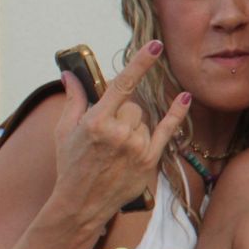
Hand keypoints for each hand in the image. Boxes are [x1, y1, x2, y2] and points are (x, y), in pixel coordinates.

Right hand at [53, 41, 191, 219]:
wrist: (81, 203)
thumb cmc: (70, 165)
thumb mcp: (64, 131)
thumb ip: (73, 100)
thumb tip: (70, 74)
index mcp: (95, 121)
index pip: (122, 84)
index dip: (140, 62)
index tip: (155, 44)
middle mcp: (118, 132)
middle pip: (133, 106)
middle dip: (122, 113)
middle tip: (106, 134)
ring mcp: (136, 147)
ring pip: (144, 121)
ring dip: (133, 127)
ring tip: (115, 150)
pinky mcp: (149, 160)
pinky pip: (166, 131)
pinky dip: (175, 114)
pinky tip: (184, 98)